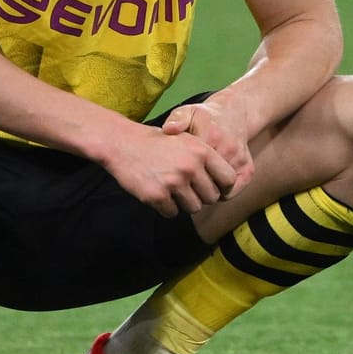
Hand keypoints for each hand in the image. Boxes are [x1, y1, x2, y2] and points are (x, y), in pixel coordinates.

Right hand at [100, 122, 236, 217]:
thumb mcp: (188, 139)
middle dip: (203, 197)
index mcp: (202, 151)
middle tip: (190, 190)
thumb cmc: (158, 142)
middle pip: (212, 197)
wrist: (123, 143)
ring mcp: (174, 182)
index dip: (223, 186)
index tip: (215, 187)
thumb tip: (227, 182)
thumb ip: (207, 158)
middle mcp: (191, 167)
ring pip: (194, 207)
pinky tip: (160, 195)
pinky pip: (172, 213)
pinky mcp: (157, 195)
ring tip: (174, 191)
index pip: (229, 178)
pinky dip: (167, 208)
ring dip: (185, 204)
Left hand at [161, 95, 256, 198]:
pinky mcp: (248, 169)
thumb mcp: (188, 111)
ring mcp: (240, 161)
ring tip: (197, 184)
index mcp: (211, 137)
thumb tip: (168, 129)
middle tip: (183, 183)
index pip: (193, 168)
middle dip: (192, 186)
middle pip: (206, 183)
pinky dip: (221, 192)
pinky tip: (211, 183)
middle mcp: (228, 150)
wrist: (234, 112)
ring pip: (219, 190)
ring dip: (207, 190)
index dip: (180, 175)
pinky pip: (232, 191)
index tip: (173, 173)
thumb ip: (177, 119)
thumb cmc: (205, 116)